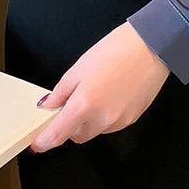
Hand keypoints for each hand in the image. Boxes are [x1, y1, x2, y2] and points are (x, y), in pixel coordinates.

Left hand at [28, 21, 170, 151]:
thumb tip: (49, 105)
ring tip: (96, 90)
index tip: (38, 142)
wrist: (151, 47)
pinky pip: (111, 125)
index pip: (58, 135)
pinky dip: (105, 116)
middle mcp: (102, 119)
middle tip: (72, 102)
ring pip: (94, 131)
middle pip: (76, 135)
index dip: (44, 141)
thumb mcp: (80, 66)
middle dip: (70, 124)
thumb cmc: (117, 50)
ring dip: (88, 120)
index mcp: (85, 104)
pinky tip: (110, 93)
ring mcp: (119, 121)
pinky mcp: (132, 119)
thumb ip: (61, 91)